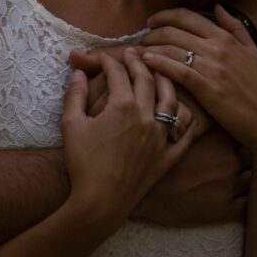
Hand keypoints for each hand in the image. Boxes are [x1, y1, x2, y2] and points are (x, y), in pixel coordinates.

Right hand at [61, 49, 194, 220]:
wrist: (99, 203)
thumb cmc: (82, 163)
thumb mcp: (71, 124)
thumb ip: (75, 94)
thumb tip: (78, 72)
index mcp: (122, 106)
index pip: (118, 72)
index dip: (109, 60)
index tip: (102, 56)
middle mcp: (146, 117)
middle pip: (147, 79)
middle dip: (138, 61)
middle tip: (132, 53)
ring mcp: (160, 138)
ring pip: (171, 100)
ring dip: (165, 82)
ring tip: (159, 73)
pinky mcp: (167, 158)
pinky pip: (184, 134)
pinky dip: (185, 120)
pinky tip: (181, 111)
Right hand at [133, 124, 248, 226]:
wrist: (144, 190)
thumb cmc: (159, 157)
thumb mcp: (178, 129)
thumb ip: (199, 117)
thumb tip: (205, 101)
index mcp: (222, 139)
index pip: (249, 131)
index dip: (248, 130)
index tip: (247, 129)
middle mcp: (232, 162)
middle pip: (256, 154)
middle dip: (255, 152)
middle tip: (254, 149)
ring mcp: (231, 188)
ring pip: (256, 179)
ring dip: (254, 175)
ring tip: (251, 172)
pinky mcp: (226, 211)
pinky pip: (250, 206)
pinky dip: (250, 200)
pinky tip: (245, 195)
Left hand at [141, 5, 256, 154]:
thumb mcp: (252, 51)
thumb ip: (234, 27)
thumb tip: (217, 6)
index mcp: (224, 37)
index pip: (186, 17)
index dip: (164, 16)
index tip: (151, 21)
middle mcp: (216, 48)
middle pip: (173, 31)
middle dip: (152, 32)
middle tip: (141, 38)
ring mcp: (211, 67)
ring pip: (170, 49)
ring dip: (149, 48)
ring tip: (137, 52)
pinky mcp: (206, 88)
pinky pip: (176, 70)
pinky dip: (157, 63)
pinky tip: (145, 63)